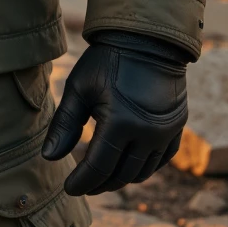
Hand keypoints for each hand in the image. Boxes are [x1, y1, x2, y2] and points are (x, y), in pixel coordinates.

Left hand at [42, 32, 187, 194]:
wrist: (146, 37)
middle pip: (122, 174)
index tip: (69, 188)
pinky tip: (128, 165)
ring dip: (121, 178)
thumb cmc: (107, 61)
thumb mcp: (79, 88)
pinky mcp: (177, 126)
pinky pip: (162, 159)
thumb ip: (65, 124)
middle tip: (84, 184)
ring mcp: (166, 131)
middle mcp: (148, 132)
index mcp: (121, 123)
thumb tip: (50, 158)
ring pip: (142, 171)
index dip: (82, 181)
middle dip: (100, 184)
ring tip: (102, 176)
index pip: (99, 167)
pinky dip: (144, 167)